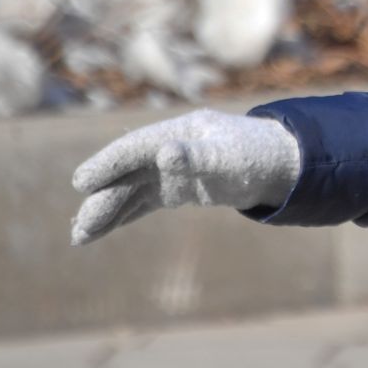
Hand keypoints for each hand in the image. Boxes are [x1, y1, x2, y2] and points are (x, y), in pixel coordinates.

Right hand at [70, 109, 300, 245]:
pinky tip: (102, 229)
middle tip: (80, 229)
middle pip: (129, 173)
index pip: (136, 148)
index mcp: (181, 132)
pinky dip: (124, 214)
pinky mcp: (179, 187)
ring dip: (107, 210)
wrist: (286, 165)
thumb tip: (164, 154)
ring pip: (132, 189)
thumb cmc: (260, 155)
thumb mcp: (231, 157)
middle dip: (103, 199)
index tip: (82, 183)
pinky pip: (145, 200)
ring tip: (80, 235)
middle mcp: (171, 148)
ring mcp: (173, 168)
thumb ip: (198, 156)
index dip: (108, 164)